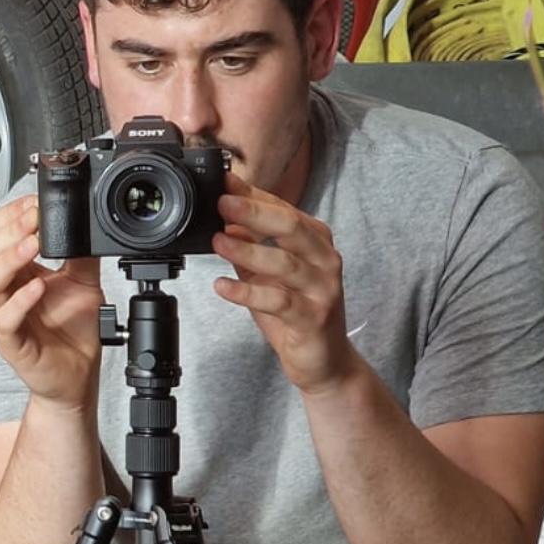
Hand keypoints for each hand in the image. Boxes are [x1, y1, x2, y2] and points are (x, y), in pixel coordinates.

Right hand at [0, 194, 103, 408]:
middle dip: (8, 230)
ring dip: (9, 258)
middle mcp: (4, 293)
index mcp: (15, 274)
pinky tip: (38, 286)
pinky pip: (5, 319)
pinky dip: (20, 299)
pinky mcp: (12, 343)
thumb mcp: (83, 282)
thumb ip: (79, 253)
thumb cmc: (73, 332)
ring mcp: (4, 318)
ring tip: (33, 243)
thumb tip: (84, 222)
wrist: (78, 375)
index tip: (33, 203)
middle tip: (34, 218)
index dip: (9, 216)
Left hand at [211, 170, 354, 393]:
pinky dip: (248, 292)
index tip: (224, 182)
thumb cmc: (297, 313)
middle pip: (291, 228)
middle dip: (255, 212)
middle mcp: (325, 261)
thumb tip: (224, 217)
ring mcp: (322, 290)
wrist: (325, 361)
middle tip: (222, 202)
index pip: (285, 209)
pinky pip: (279, 302)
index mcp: (316, 242)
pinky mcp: (313, 319)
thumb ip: (250, 245)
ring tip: (218, 241)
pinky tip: (223, 286)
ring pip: (286, 263)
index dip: (254, 195)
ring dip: (248, 251)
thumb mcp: (269, 273)